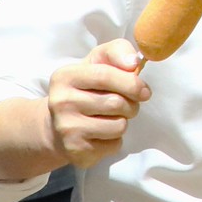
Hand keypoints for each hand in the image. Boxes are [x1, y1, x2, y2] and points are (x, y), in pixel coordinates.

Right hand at [45, 39, 149, 167]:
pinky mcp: (76, 150)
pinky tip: (101, 134)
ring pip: (118, 125)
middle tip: (127, 105)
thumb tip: (134, 61)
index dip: (131, 82)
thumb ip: (117, 52)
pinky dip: (115, 140)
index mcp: (65, 76)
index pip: (105, 75)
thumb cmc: (86, 89)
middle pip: (116, 103)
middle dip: (131, 104)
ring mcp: (67, 128)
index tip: (144, 90)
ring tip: (111, 118)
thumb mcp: (97, 62)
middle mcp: (61, 102)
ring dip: (123, 122)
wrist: (57, 126)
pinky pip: (114, 144)